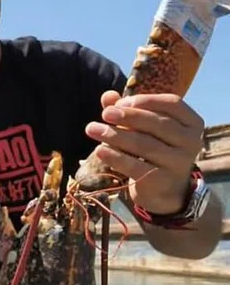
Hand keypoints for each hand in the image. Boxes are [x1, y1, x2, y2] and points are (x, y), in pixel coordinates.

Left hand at [86, 91, 203, 213]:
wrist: (164, 188)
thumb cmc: (154, 148)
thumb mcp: (145, 128)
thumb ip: (127, 110)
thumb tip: (107, 96)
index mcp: (192, 122)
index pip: (172, 104)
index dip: (146, 101)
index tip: (121, 102)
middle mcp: (190, 141)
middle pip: (157, 124)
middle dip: (128, 117)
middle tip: (105, 114)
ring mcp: (179, 162)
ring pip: (144, 145)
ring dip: (116, 136)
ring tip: (92, 129)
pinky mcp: (162, 181)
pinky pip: (136, 166)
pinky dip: (115, 157)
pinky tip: (100, 150)